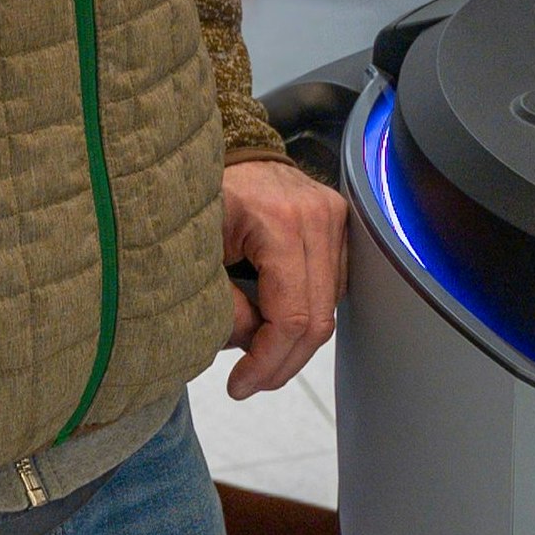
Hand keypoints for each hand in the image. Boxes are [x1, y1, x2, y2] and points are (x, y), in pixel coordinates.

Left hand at [221, 155, 345, 397]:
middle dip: (283, 363)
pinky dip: (304, 315)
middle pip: (317, 320)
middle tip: (250, 383)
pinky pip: (331, 288)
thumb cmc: (199, 197)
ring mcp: (335, 217)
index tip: (239, 386)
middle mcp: (318, 216)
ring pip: (328, 309)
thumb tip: (249, 348)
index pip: (292, 316)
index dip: (268, 362)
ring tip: (255, 356)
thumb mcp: (195, 254)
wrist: (225, 149)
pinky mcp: (339, 223)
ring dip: (294, 342)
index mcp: (280, 222)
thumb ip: (221, 306)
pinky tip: (273, 324)